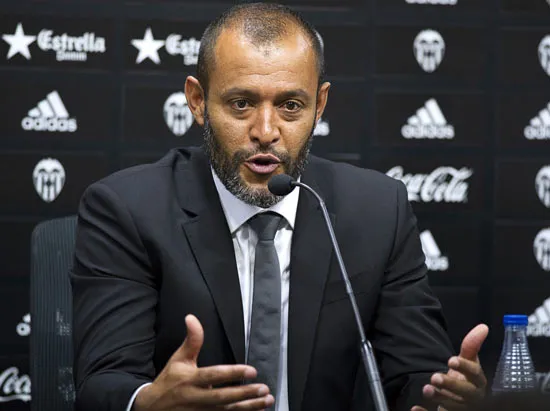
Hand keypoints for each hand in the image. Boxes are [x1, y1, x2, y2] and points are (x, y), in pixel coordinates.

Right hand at [134, 314, 272, 410]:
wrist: (152, 408)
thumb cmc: (169, 380)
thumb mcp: (178, 358)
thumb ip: (191, 340)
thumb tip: (192, 318)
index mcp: (190, 379)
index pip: (214, 376)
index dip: (233, 373)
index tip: (251, 371)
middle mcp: (196, 397)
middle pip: (223, 397)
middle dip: (245, 393)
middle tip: (263, 389)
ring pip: (227, 410)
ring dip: (249, 407)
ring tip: (266, 400)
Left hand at [411, 324, 488, 410]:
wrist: (461, 400)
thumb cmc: (465, 378)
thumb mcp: (468, 361)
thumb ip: (472, 346)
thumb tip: (483, 326)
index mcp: (478, 382)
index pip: (475, 374)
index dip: (464, 367)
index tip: (451, 359)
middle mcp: (472, 397)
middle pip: (465, 393)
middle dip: (451, 385)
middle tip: (434, 377)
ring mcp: (462, 408)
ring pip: (453, 405)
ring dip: (439, 398)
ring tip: (426, 390)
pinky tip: (415, 409)